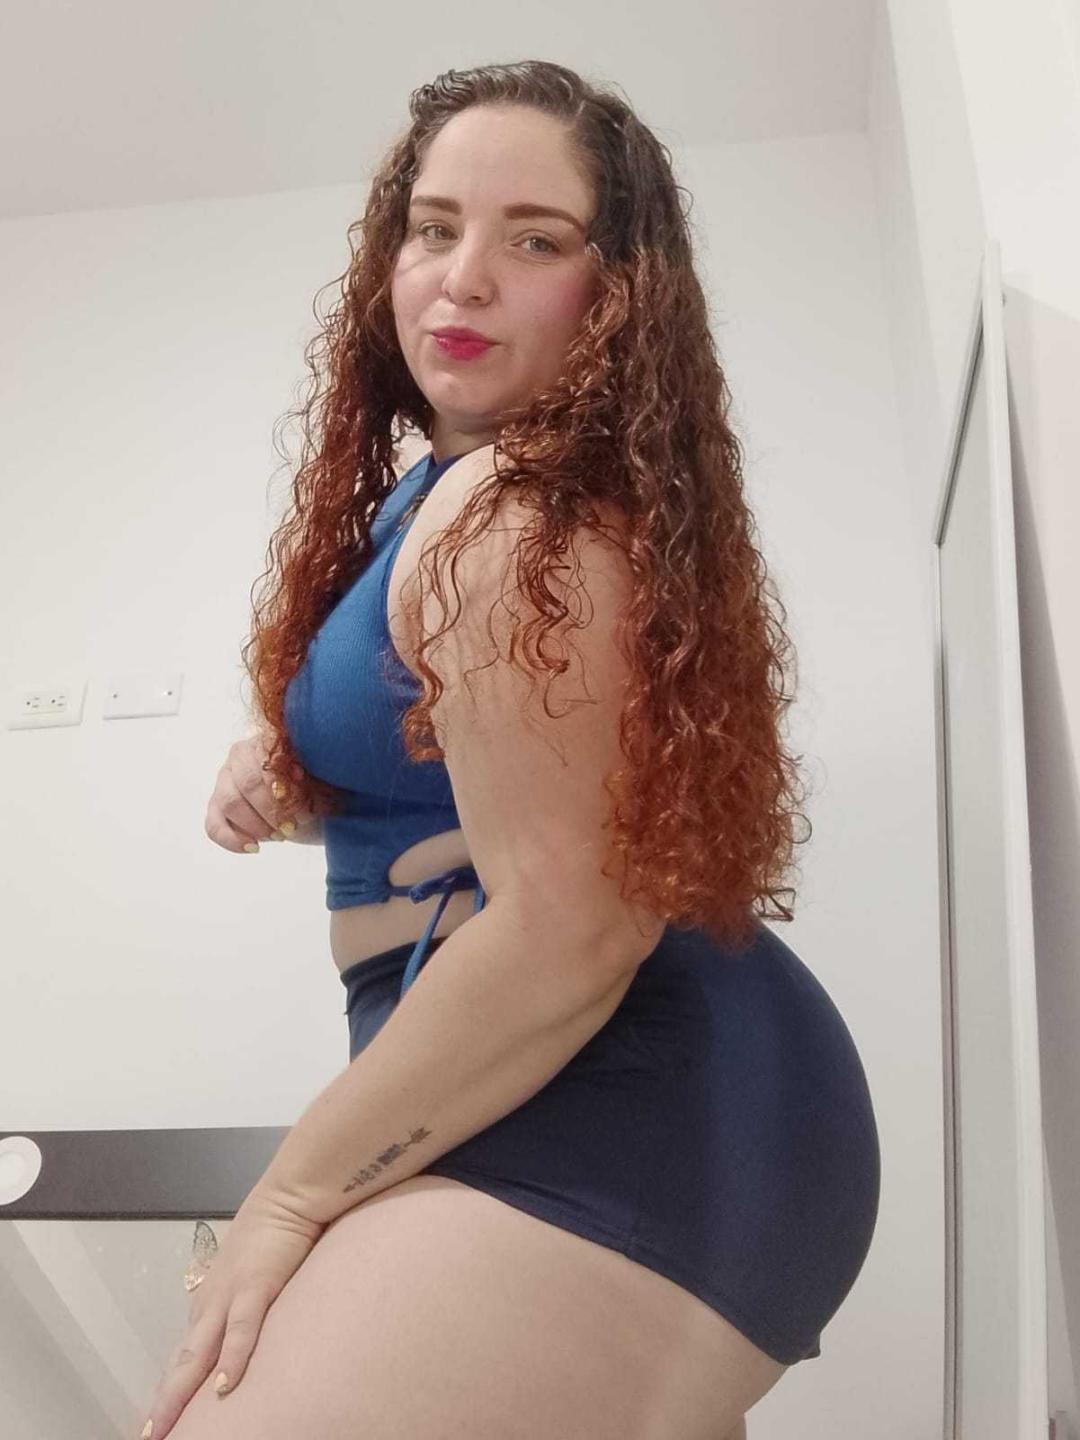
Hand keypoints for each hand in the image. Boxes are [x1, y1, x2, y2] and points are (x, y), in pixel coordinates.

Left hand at [138, 1188, 325, 1439]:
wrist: (290, 1193)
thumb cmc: (277, 1228)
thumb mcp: (255, 1270)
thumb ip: (247, 1300)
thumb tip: (249, 1325)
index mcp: (212, 1301)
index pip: (186, 1354)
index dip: (171, 1388)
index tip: (158, 1418)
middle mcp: (212, 1303)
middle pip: (182, 1363)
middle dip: (164, 1403)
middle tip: (148, 1437)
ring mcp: (230, 1296)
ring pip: (198, 1354)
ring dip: (178, 1393)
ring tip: (164, 1426)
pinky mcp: (256, 1286)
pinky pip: (242, 1330)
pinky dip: (232, 1360)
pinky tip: (223, 1388)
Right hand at [204, 732, 318, 852]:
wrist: (310, 805)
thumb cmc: (315, 788)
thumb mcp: (319, 780)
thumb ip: (309, 775)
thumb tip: (298, 774)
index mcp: (265, 741)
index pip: (267, 764)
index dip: (285, 791)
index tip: (303, 810)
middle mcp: (239, 756)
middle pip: (247, 784)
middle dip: (272, 811)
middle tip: (291, 827)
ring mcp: (224, 781)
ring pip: (229, 803)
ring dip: (256, 825)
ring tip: (279, 835)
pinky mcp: (216, 807)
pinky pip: (213, 826)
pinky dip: (232, 840)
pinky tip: (254, 847)